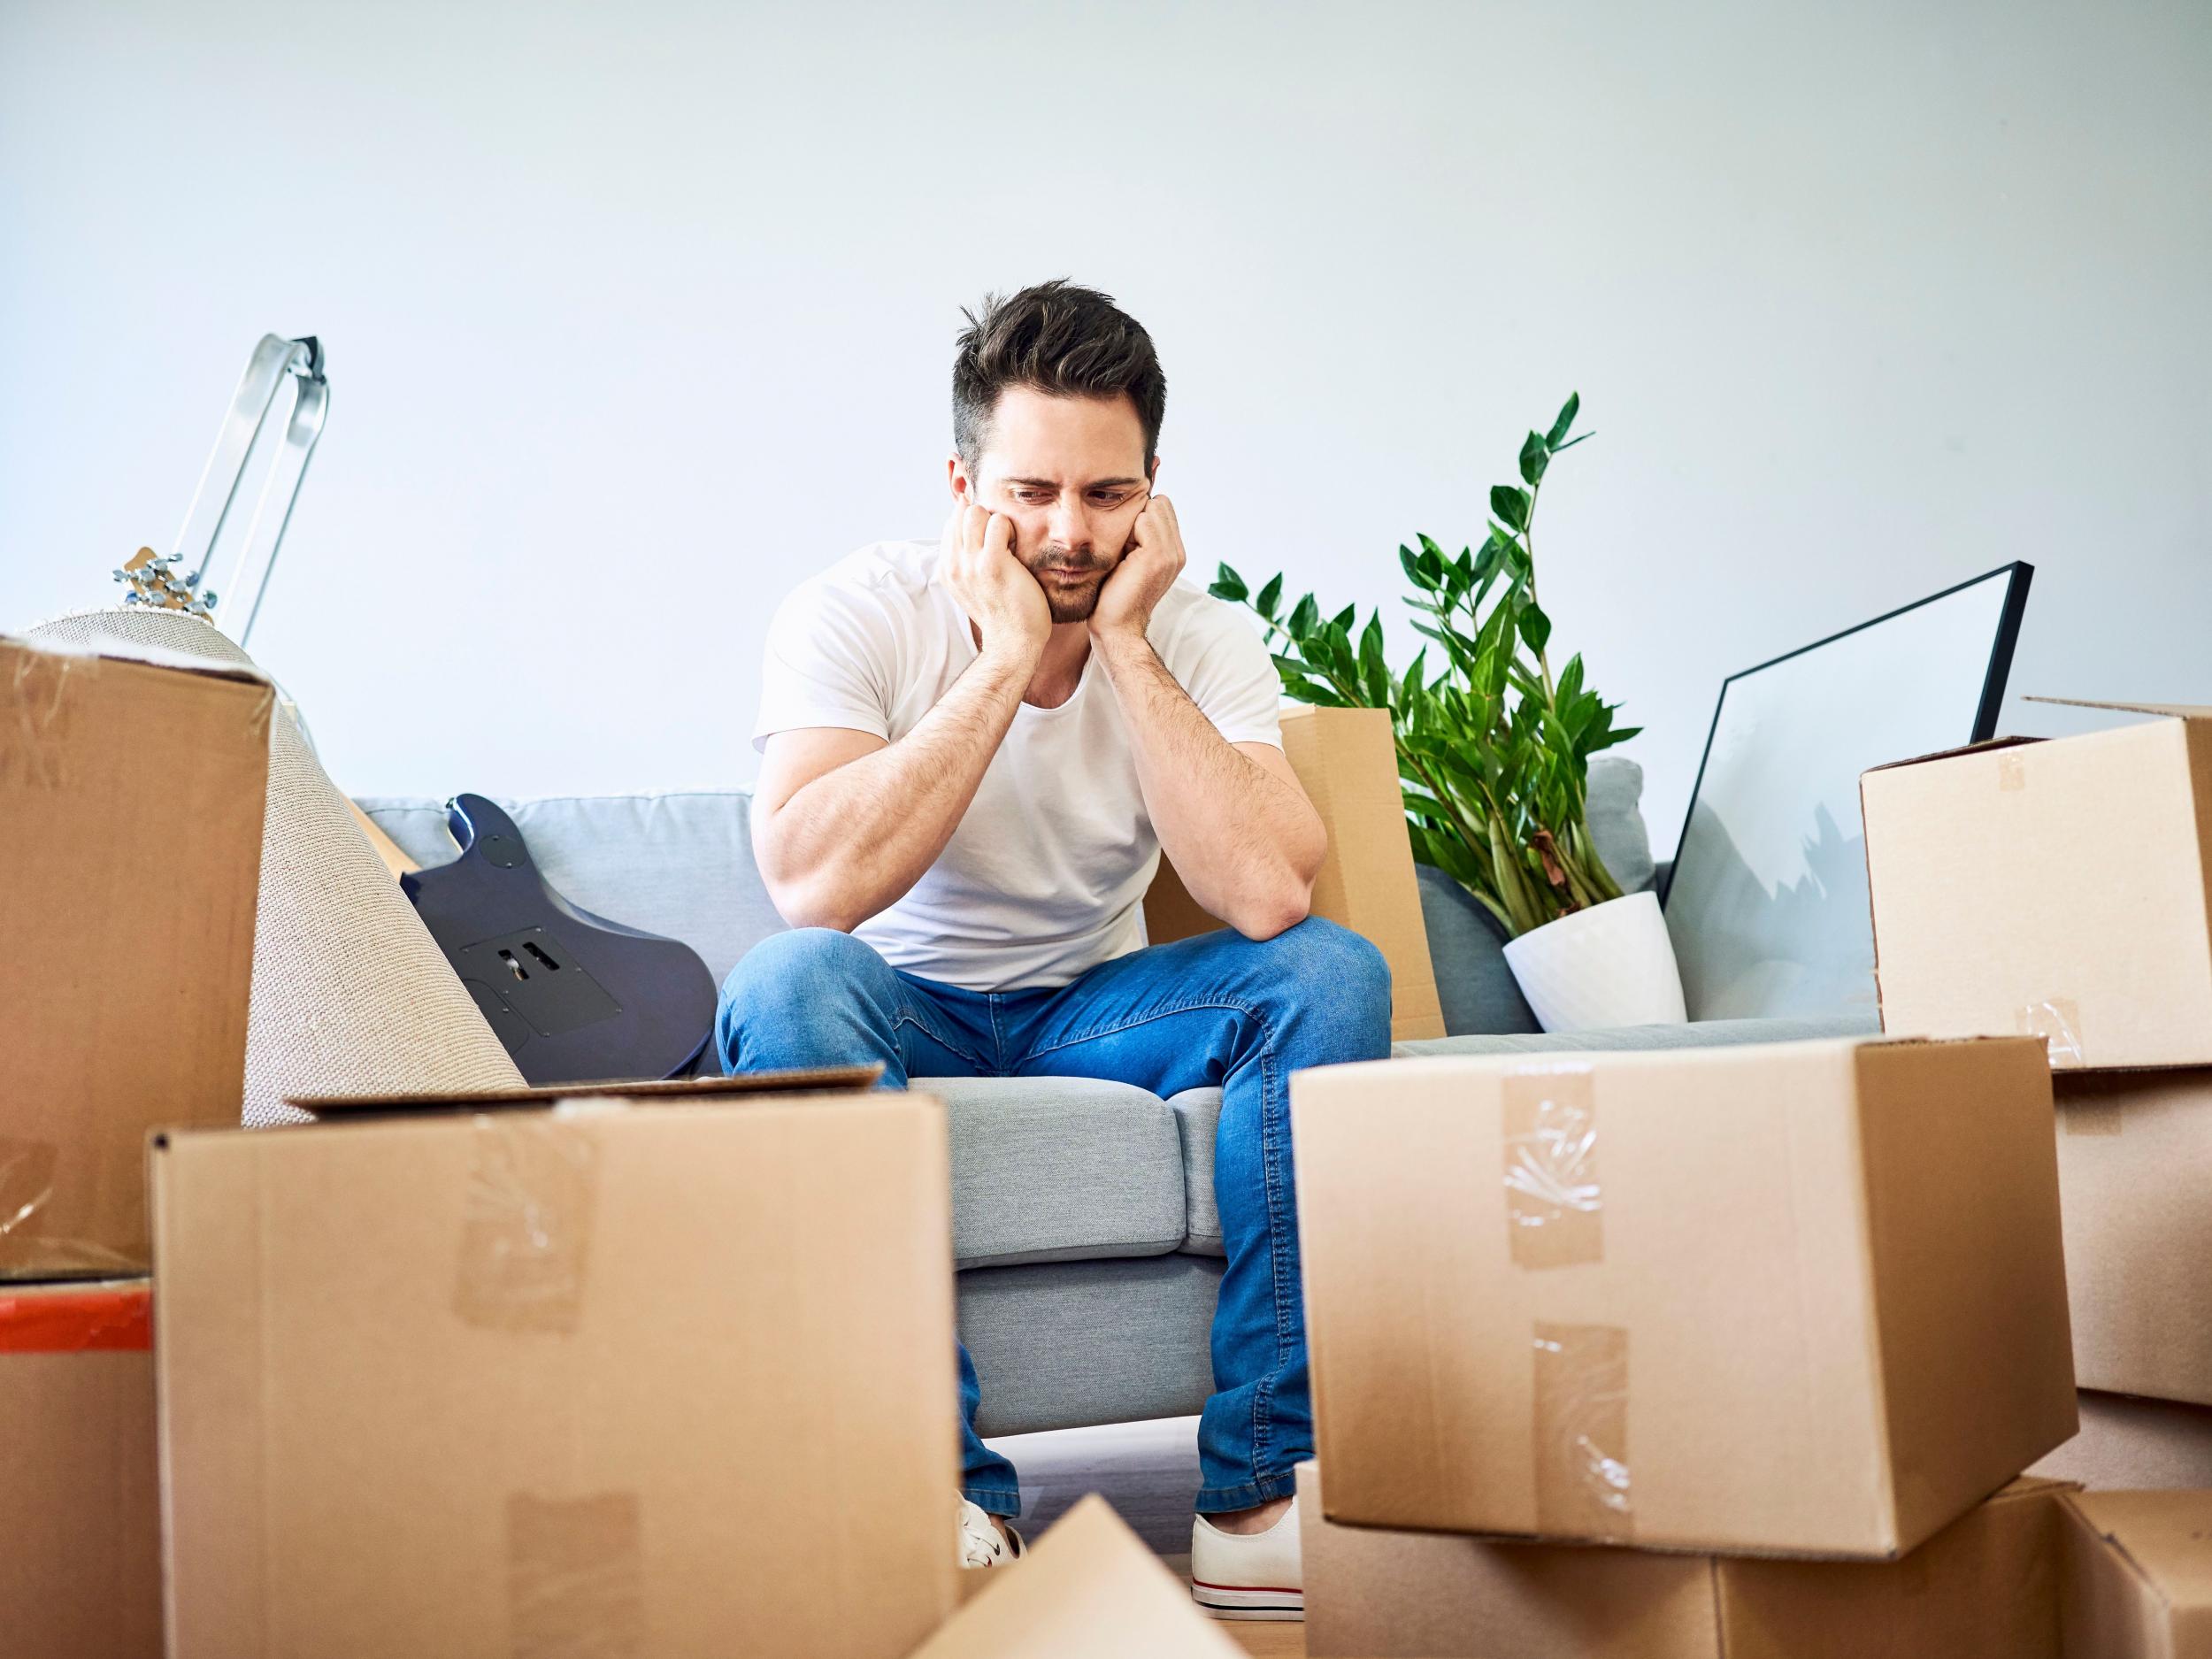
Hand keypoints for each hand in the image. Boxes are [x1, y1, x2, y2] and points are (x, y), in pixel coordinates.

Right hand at [939, 504, 1049, 666]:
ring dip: (997, 520)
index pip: (951, 524)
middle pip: (961, 513)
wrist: (1014, 641)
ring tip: (1009, 542)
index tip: (991, 538)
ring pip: (975, 512)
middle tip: (1002, 538)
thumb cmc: (1004, 612)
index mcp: (948, 570)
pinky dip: (1011, 527)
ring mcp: (970, 564)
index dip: (973, 521)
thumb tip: (971, 525)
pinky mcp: (992, 563)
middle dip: (984, 516)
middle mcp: (953, 566)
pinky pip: (998, 522)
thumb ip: (968, 559)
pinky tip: (1017, 547)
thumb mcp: (975, 586)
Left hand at [1092, 493, 1184, 643]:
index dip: (1140, 518)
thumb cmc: (1114, 598)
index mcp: (1174, 553)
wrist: (1117, 628)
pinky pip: (1143, 519)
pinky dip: (1126, 531)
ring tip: (1122, 555)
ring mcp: (1171, 553)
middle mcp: (1178, 552)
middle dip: (1137, 517)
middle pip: (1159, 504)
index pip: (1163, 508)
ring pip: (1152, 508)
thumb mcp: (1130, 561)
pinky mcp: (1157, 555)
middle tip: (1123, 550)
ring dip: (1130, 524)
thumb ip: (1137, 538)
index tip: (1126, 545)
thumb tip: (1128, 508)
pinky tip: (1121, 557)